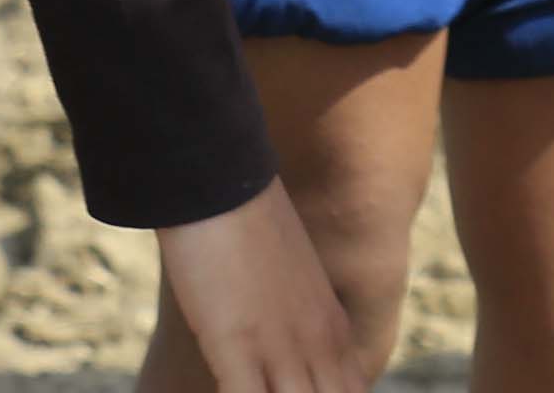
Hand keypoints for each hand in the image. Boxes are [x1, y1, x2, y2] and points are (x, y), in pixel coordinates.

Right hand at [153, 188, 375, 392]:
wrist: (221, 181)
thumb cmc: (245, 225)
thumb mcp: (289, 278)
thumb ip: (297, 316)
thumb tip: (276, 335)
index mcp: (333, 329)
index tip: (309, 387)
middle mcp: (316, 345)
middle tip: (277, 386)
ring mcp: (280, 349)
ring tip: (254, 387)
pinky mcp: (237, 346)